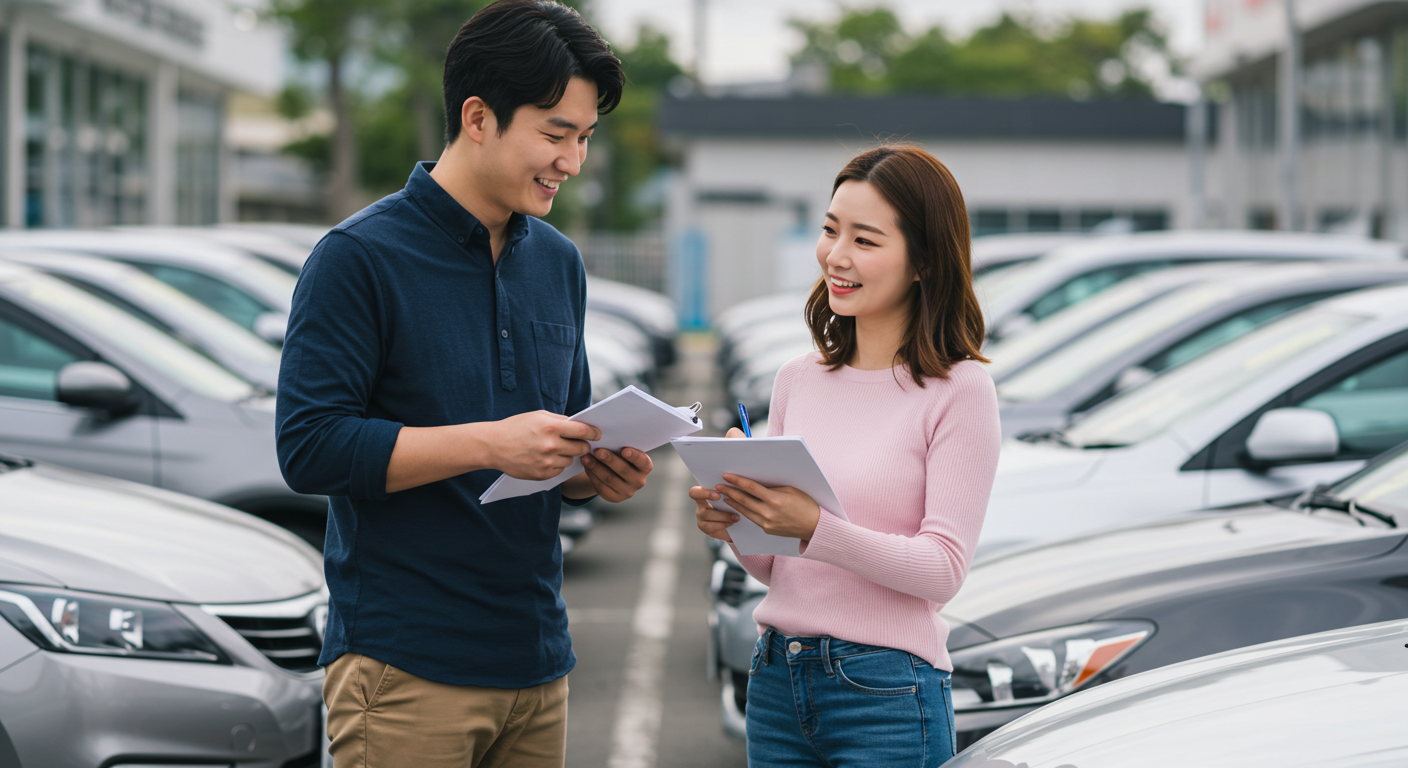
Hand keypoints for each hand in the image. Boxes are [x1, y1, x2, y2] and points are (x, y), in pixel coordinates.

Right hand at [491, 411, 600, 480]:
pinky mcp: (542, 474)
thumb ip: (560, 420)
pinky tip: (545, 458)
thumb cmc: (516, 427)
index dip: (593, 432)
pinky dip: (557, 465)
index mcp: (551, 427)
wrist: (493, 445)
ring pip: (570, 460)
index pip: (583, 431)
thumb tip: (580, 425)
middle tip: (579, 443)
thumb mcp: (538, 416)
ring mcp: (547, 462)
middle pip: (580, 448)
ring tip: (554, 449)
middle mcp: (551, 445)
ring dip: (567, 455)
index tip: (597, 434)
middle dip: (582, 445)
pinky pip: (559, 470)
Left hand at [576, 446, 653, 502]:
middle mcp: (639, 481)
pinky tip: (586, 466)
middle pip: (623, 470)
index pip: (643, 462)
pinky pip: (601, 486)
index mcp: (645, 467)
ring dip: (596, 467)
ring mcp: (627, 491)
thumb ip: (620, 446)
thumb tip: (605, 437)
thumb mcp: (624, 450)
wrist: (614, 472)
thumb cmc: (620, 455)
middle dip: (609, 459)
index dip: (634, 456)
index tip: (624, 450)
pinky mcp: (614, 497)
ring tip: (586, 457)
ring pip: (609, 478)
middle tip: (597, 450)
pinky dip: (592, 475)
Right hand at [690, 426, 751, 542]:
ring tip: (736, 515)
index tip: (717, 486)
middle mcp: (703, 499)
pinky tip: (735, 522)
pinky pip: (710, 528)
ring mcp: (704, 516)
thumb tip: (733, 432)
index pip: (699, 478)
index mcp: (710, 484)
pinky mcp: (710, 529)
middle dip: (705, 494)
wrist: (753, 519)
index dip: (704, 482)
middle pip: (694, 493)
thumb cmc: (746, 493)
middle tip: (718, 496)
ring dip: (720, 515)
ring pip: (703, 515)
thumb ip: (738, 452)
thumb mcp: (745, 474)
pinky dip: (723, 525)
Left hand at [715, 475, 820, 541]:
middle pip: (744, 500)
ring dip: (733, 503)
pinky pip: (752, 519)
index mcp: (775, 500)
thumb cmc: (806, 504)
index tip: (726, 475)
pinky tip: (737, 507)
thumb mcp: (791, 490)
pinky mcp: (767, 530)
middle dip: (729, 492)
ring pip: (745, 511)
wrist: (815, 527)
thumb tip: (756, 483)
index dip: (737, 481)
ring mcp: (767, 524)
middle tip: (718, 486)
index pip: (751, 488)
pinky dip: (743, 512)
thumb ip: (773, 487)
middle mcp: (769, 513)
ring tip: (724, 496)